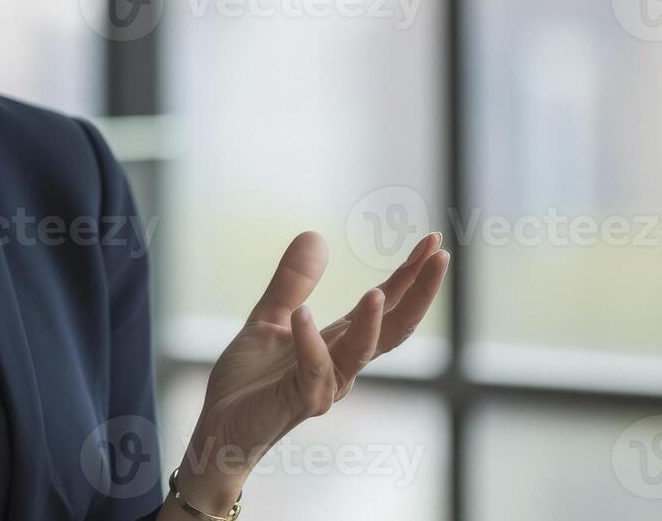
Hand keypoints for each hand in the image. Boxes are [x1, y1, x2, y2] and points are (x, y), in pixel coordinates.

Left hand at [172, 231, 449, 513]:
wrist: (220, 428)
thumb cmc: (250, 381)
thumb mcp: (271, 317)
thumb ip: (293, 281)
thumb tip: (315, 234)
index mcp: (339, 342)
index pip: (385, 305)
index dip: (409, 274)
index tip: (432, 240)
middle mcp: (342, 365)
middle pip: (392, 328)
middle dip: (418, 293)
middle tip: (440, 257)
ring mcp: (324, 385)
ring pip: (360, 353)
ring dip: (372, 323)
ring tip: (378, 290)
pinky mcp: (298, 401)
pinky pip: (311, 371)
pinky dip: (310, 342)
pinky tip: (304, 314)